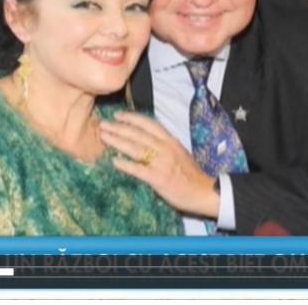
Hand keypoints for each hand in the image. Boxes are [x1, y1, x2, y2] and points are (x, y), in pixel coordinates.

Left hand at [99, 112, 218, 217]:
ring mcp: (162, 163)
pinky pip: (139, 170)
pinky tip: (114, 162)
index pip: (149, 124)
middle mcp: (165, 148)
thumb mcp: (179, 152)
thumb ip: (163, 145)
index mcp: (170, 140)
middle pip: (138, 134)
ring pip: (136, 148)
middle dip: (118, 128)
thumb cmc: (190, 174)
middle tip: (103, 124)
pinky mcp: (159, 178)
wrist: (204, 191)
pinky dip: (126, 165)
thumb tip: (145, 139)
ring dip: (118, 141)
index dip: (132, 118)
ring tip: (104, 137)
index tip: (118, 115)